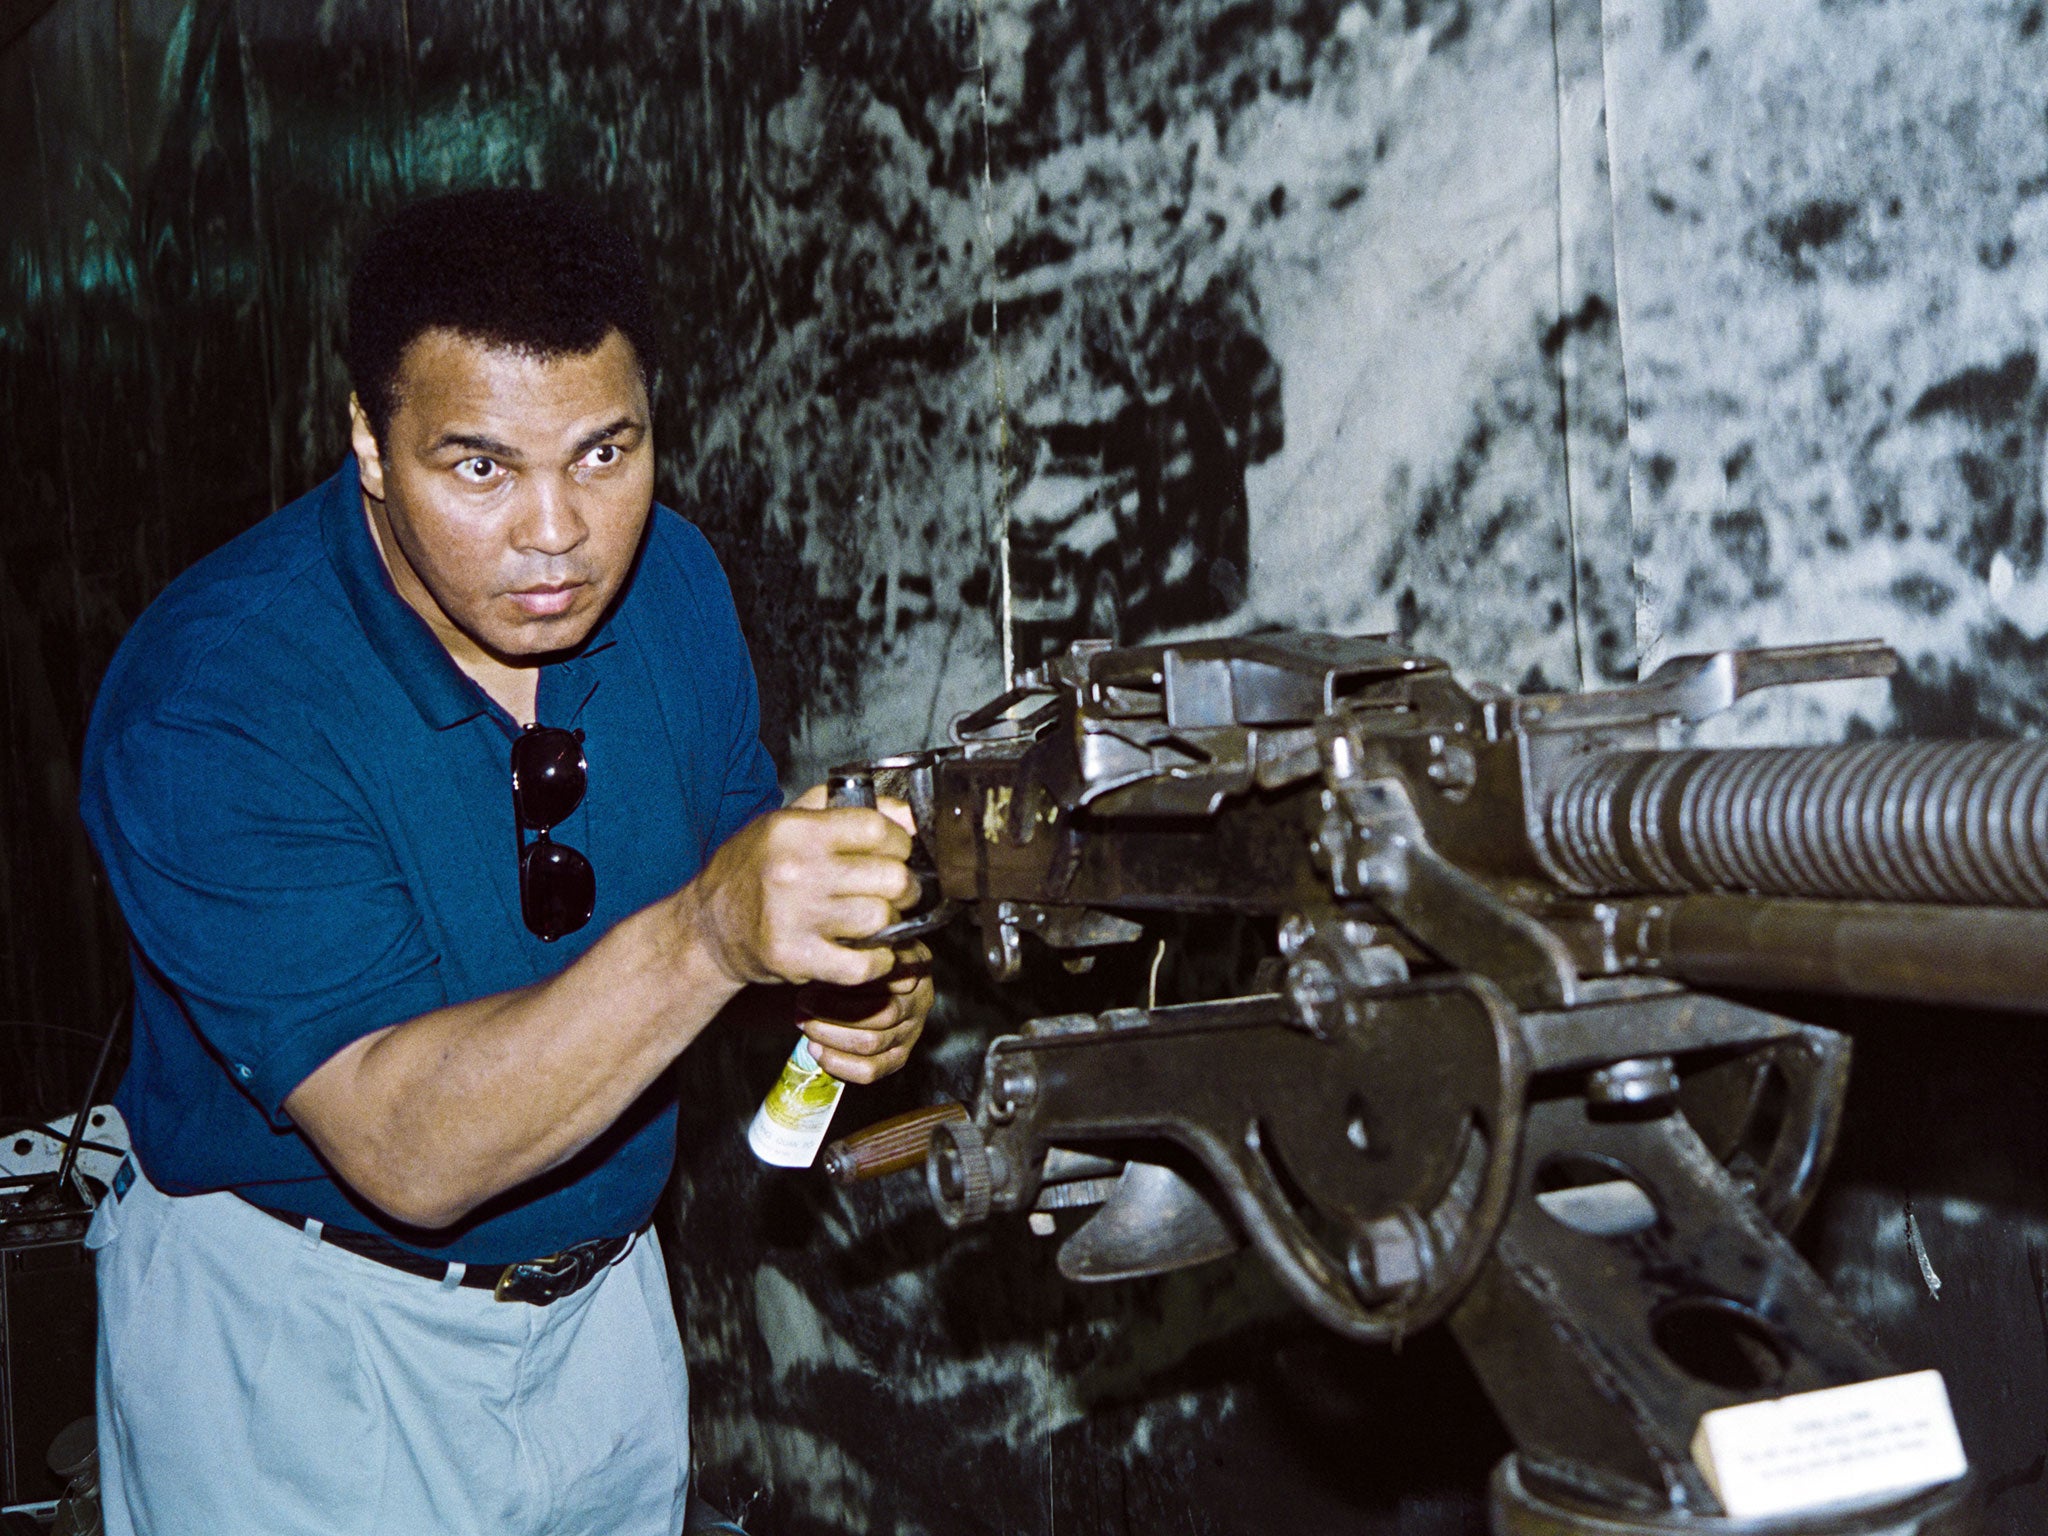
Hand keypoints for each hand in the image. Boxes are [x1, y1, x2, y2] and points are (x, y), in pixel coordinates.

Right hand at [676, 784, 922, 989]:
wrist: (707, 927)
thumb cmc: (752, 870)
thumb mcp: (785, 821)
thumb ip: (843, 807)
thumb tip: (906, 814)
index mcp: (795, 831)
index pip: (876, 829)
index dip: (900, 841)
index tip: (899, 852)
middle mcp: (795, 871)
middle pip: (890, 877)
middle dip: (905, 885)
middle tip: (898, 890)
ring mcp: (795, 917)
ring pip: (881, 919)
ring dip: (892, 922)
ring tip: (881, 918)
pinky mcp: (796, 958)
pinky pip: (863, 964)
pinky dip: (881, 961)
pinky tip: (874, 952)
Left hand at [797, 943, 934, 1083]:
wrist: (860, 984)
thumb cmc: (855, 958)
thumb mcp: (856, 942)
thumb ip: (849, 948)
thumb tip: (825, 963)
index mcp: (916, 964)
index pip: (890, 977)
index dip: (849, 980)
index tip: (815, 978)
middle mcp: (921, 998)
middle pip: (881, 1012)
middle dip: (833, 1010)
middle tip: (803, 1003)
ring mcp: (913, 1030)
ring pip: (872, 1042)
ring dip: (830, 1035)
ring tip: (806, 1024)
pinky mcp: (899, 1056)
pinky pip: (871, 1070)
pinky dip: (839, 1063)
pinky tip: (816, 1050)